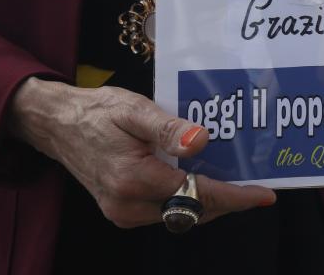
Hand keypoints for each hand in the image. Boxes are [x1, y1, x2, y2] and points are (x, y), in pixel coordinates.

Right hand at [7, 77, 274, 227]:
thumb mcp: (135, 109)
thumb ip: (169, 128)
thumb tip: (202, 142)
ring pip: (182, 214)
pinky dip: (190, 199)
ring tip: (239, 180)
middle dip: (229, 200)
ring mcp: (123, 212)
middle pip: (194, 211)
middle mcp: (128, 205)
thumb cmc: (98, 112)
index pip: (197, 195)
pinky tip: (206, 180)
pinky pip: (167, 211)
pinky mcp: (121, 210)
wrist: (58, 124)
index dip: (235, 197)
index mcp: (134, 180)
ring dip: (210, 201)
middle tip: (259, 184)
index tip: (264, 194)